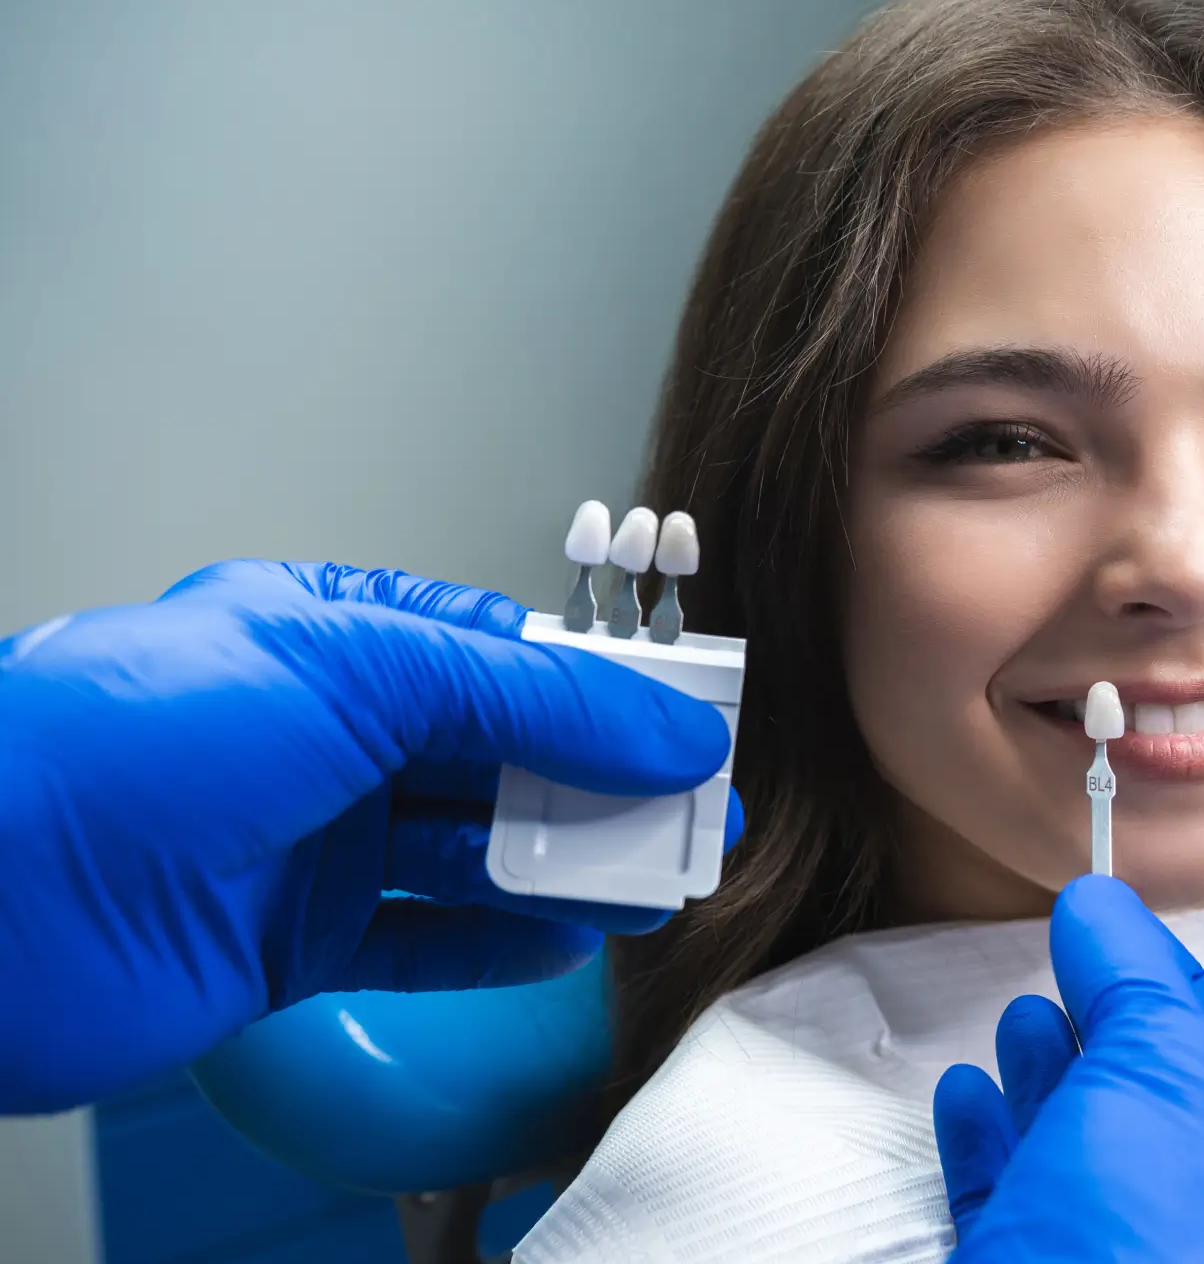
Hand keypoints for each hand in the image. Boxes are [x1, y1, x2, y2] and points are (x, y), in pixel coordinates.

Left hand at [0, 560, 740, 1113]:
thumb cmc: (131, 741)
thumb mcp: (358, 666)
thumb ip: (528, 696)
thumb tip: (661, 727)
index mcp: (328, 633)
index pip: (498, 649)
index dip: (601, 684)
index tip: (687, 717)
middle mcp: (321, 734)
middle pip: (498, 753)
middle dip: (604, 781)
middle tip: (698, 810)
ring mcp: (308, 841)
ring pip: (474, 851)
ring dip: (571, 865)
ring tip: (661, 878)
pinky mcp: (292, 945)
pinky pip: (424, 941)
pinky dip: (504, 943)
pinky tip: (573, 937)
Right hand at [932, 875, 1203, 1262]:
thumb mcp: (1168, 1083)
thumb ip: (1142, 987)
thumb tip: (1104, 907)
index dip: (1184, 995)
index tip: (1122, 932)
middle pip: (1164, 1132)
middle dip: (1109, 1045)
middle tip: (1064, 976)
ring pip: (1086, 1181)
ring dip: (1045, 1090)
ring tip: (1013, 1027)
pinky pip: (1016, 1225)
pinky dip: (990, 1157)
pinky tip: (968, 1103)